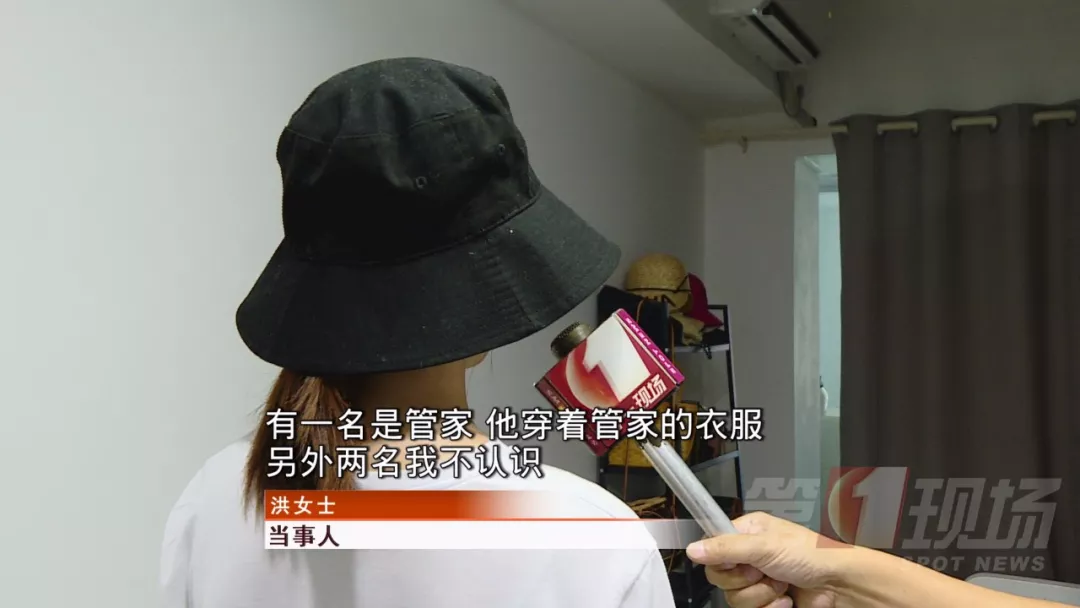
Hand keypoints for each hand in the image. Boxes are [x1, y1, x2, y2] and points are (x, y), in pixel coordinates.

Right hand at [686, 512, 851, 607]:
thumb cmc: (810, 555)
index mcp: (746, 532)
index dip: (719, 559)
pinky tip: (786, 601)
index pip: (711, 547)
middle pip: (719, 577)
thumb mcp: (765, 546)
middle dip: (744, 581)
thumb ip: (726, 548)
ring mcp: (757, 580)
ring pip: (734, 597)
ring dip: (760, 595)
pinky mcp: (766, 601)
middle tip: (763, 572)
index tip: (736, 562)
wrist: (839, 585)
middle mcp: (748, 555)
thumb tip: (692, 549)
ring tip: (781, 586)